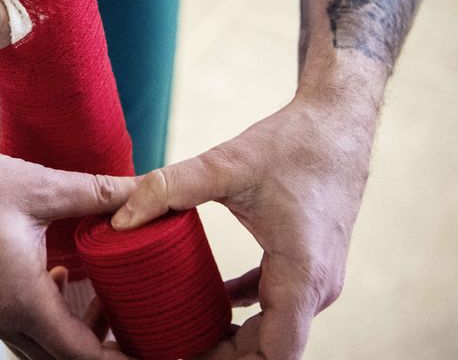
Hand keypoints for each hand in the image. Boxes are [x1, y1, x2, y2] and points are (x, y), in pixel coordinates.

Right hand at [0, 128, 133, 359]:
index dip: (121, 358)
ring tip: (106, 299)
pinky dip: (52, 319)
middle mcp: (4, 318)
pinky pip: (24, 329)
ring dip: (76, 334)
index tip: (151, 348)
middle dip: (103, 349)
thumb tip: (145, 188)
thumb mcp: (39, 187)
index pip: (83, 355)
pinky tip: (62, 277)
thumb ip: (97, 192)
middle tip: (139, 323)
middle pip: (64, 359)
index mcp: (23, 300)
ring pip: (42, 347)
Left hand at [111, 97, 375, 359]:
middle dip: (221, 354)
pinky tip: (210, 298)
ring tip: (182, 331)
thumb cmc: (293, 143)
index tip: (182, 354)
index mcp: (302, 275)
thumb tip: (118, 219)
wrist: (339, 121)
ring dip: (233, 337)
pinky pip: (275, 303)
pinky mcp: (309, 265)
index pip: (273, 353)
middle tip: (169, 346)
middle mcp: (317, 288)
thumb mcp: (225, 164)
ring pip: (275, 331)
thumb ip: (169, 189)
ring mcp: (317, 279)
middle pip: (271, 350)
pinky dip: (244, 309)